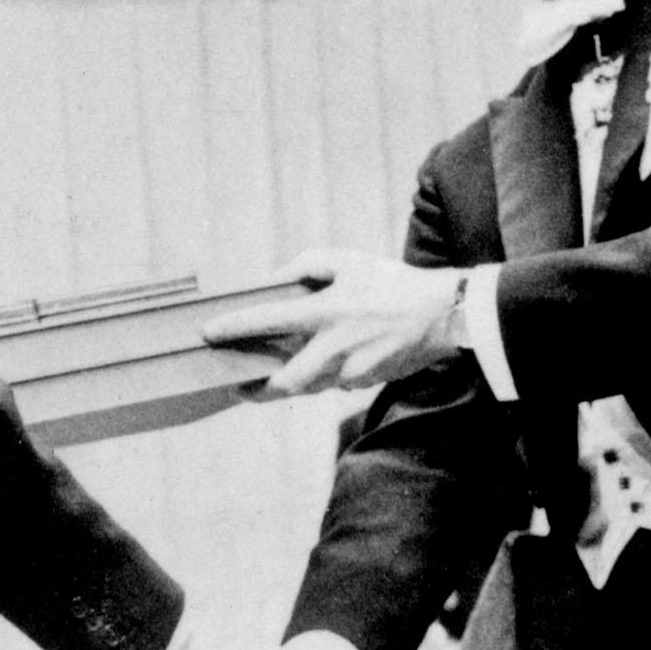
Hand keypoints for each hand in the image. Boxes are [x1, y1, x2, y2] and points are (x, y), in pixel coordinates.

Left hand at [204, 249, 463, 394]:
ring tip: (269, 380)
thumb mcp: (346, 260)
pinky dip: (324, 376)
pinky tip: (322, 365)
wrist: (442, 312)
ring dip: (289, 385)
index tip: (209, 334)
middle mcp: (335, 346)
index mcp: (326, 311)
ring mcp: (353, 369)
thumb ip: (305, 266)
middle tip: (240, 385)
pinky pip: (336, 383)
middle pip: (287, 382)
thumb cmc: (390, 282)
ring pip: (310, 387)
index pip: (268, 321)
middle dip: (259, 389)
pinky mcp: (367, 381)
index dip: (234, 328)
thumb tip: (274, 281)